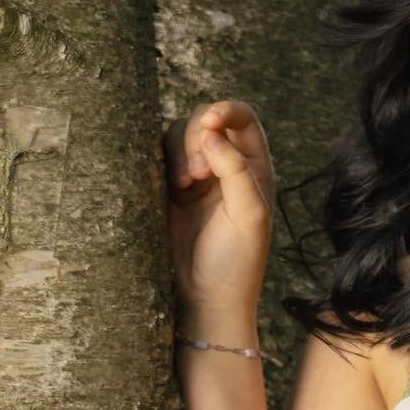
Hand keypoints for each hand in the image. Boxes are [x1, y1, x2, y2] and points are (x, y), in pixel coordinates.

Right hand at [166, 98, 274, 339]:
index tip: (210, 122)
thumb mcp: (249, 215)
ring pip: (178, 135)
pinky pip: (157, 156)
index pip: (242, 118)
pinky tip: (170, 188)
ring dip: (178, 152)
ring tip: (183, 186)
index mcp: (253, 167)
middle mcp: (225, 165)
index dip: (225, 110)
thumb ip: (236, 170)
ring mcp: (194, 176)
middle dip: (197, 137)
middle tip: (196, 176)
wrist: (204, 299)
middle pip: (206, 121)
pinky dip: (160, 162)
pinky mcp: (166, 189)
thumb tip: (211, 134)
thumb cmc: (236, 262)